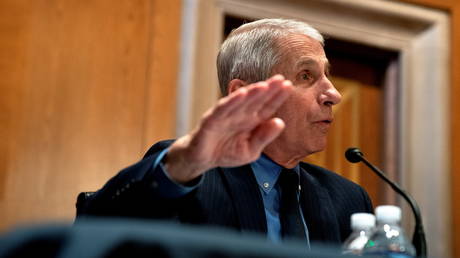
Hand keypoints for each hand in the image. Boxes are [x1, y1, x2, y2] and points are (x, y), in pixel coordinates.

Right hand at [165, 75, 292, 182]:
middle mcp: (239, 114)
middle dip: (267, 89)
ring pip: (240, 102)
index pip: (267, 106)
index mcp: (251, 120)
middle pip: (255, 100)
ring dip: (251, 93)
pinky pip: (221, 110)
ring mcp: (225, 116)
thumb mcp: (250, 150)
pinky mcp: (210, 121)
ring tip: (264, 85)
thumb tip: (280, 122)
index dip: (277, 96)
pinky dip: (231, 102)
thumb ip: (264, 137)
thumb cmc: (227, 152)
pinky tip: (241, 94)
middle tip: (280, 78)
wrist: (202, 160)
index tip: (288, 86)